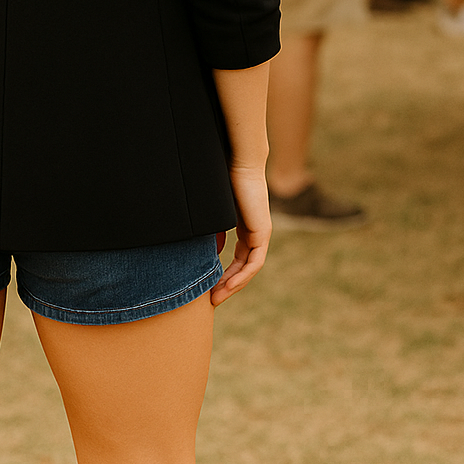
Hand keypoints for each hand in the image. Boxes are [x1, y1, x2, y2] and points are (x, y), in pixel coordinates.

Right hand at [211, 163, 270, 305]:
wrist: (239, 163)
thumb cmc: (223, 178)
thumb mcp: (213, 210)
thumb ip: (210, 228)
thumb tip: (201, 245)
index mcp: (245, 227)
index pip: (237, 259)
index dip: (223, 275)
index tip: (208, 287)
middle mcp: (255, 233)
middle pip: (243, 267)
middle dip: (227, 285)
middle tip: (211, 300)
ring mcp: (260, 233)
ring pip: (249, 268)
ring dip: (233, 284)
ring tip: (216, 297)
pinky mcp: (262, 232)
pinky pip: (254, 262)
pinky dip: (242, 275)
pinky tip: (227, 284)